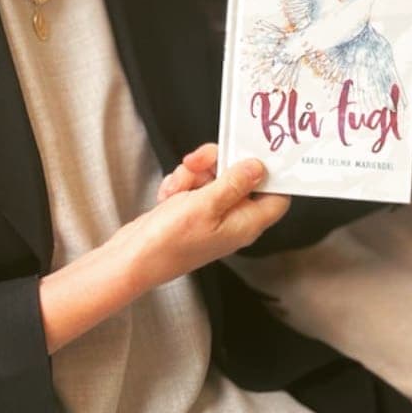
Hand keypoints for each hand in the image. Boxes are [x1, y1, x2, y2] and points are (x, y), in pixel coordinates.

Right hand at [120, 143, 289, 291]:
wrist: (134, 259)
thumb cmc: (170, 241)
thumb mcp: (205, 205)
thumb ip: (234, 183)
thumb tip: (259, 167)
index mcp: (246, 223)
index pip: (277, 196)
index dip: (270, 174)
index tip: (251, 152)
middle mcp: (233, 219)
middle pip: (240, 177)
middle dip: (215, 164)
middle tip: (196, 163)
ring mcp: (212, 215)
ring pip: (212, 177)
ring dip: (192, 174)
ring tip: (176, 189)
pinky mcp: (193, 211)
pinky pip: (194, 184)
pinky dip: (180, 184)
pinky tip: (167, 196)